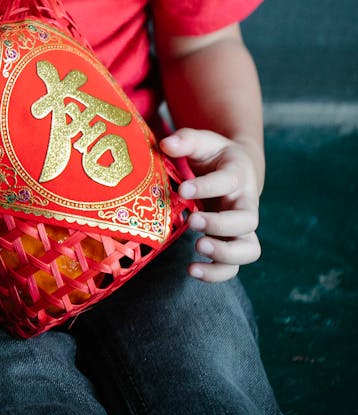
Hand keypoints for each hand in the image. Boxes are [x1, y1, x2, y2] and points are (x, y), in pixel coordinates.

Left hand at [160, 128, 261, 281]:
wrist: (236, 170)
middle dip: (220, 224)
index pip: (228, 181)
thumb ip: (185, 139)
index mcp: (238, 174)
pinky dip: (216, 274)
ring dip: (225, 254)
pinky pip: (233, 267)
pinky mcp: (233, 244)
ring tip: (199, 248)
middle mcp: (246, 203)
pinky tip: (191, 270)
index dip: (206, 187)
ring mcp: (242, 228)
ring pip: (249, 249)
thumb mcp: (202, 141)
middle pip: (247, 221)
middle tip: (193, 222)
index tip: (182, 189)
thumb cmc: (214, 155)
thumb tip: (165, 144)